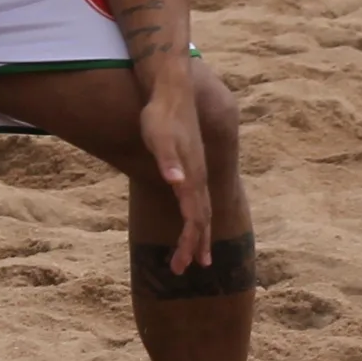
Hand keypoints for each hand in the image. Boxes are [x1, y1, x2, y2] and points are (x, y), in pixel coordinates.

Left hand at [137, 65, 212, 274]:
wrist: (173, 90)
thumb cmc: (161, 115)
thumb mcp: (158, 137)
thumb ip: (168, 161)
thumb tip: (176, 182)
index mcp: (191, 177)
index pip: (194, 218)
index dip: (189, 243)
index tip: (181, 264)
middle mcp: (198, 178)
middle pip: (201, 220)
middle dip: (194, 246)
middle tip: (182, 269)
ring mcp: (197, 172)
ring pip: (203, 211)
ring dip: (198, 236)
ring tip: (196, 257)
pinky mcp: (192, 167)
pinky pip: (198, 201)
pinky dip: (196, 218)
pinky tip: (192, 221)